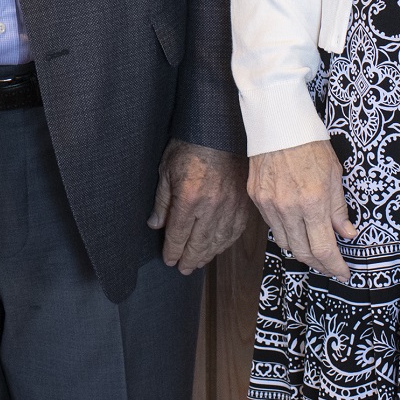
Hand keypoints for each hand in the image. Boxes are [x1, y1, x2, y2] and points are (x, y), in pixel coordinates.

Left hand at [148, 140, 250, 273]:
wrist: (220, 130)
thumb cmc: (190, 146)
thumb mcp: (167, 170)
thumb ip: (162, 201)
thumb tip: (156, 225)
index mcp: (189, 198)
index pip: (178, 235)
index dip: (172, 251)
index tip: (168, 260)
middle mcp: (211, 207)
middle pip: (199, 243)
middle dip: (188, 259)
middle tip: (182, 269)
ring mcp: (230, 207)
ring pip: (218, 241)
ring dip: (206, 255)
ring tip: (197, 262)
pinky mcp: (243, 204)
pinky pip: (235, 232)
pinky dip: (224, 243)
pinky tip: (217, 247)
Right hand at [248, 140, 355, 281]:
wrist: (277, 121)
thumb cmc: (310, 143)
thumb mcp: (334, 175)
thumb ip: (339, 209)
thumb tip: (347, 233)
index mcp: (312, 202)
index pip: (324, 248)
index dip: (334, 266)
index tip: (343, 272)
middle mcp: (288, 208)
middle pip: (302, 253)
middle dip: (319, 264)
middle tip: (331, 266)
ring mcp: (269, 204)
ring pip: (285, 243)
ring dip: (301, 251)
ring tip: (314, 251)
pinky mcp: (256, 197)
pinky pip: (272, 226)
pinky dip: (286, 233)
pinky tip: (296, 230)